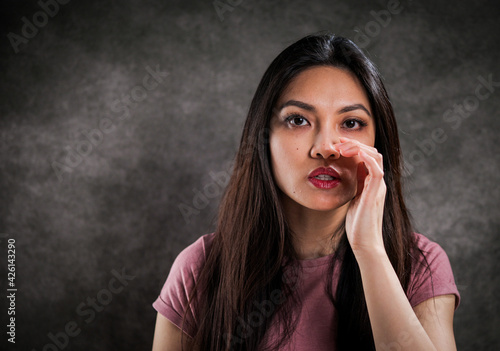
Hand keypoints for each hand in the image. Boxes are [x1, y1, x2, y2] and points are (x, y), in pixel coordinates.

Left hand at [335, 137, 386, 253]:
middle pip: (373, 153)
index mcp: (372, 183)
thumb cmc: (357, 225)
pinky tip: (354, 154)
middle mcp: (377, 183)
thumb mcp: (353, 199)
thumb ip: (354, 187)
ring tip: (342, 147)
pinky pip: (376, 170)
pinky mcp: (375, 194)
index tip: (338, 143)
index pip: (367, 157)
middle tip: (338, 142)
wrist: (365, 243)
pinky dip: (367, 159)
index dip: (354, 147)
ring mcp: (378, 188)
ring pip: (376, 157)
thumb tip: (344, 174)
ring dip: (359, 148)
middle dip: (355, 144)